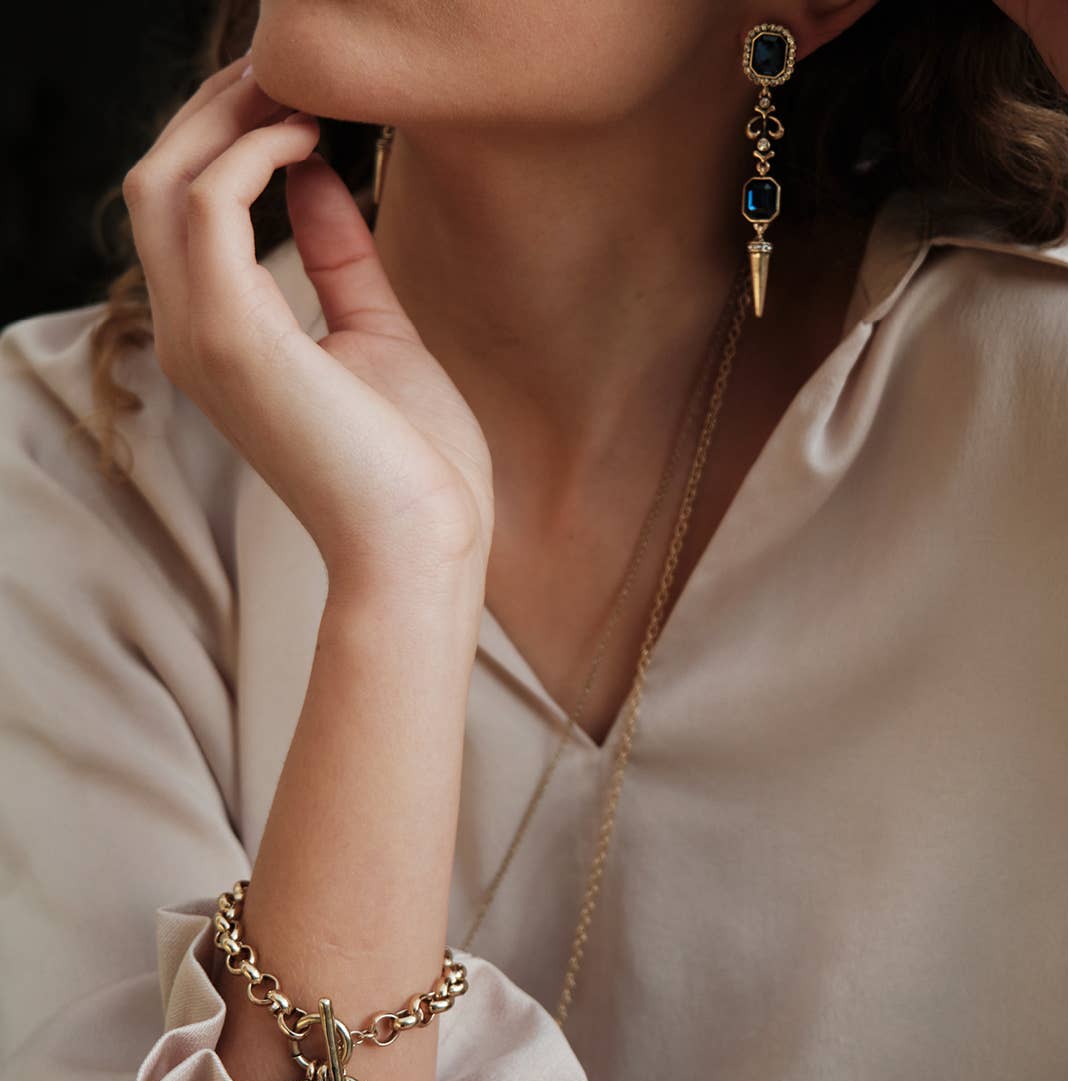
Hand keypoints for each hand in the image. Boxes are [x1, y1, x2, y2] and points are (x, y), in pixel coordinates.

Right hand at [121, 54, 494, 593]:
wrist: (425, 544)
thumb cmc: (414, 461)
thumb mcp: (376, 333)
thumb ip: (338, 257)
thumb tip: (318, 178)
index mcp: (223, 340)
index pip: (189, 214)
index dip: (231, 141)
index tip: (297, 99)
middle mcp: (192, 335)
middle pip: (161, 182)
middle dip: (218, 112)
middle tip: (288, 67)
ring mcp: (202, 336)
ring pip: (166, 181)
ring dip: (228, 117)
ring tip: (299, 85)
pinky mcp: (233, 336)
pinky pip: (210, 206)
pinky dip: (253, 155)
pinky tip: (313, 140)